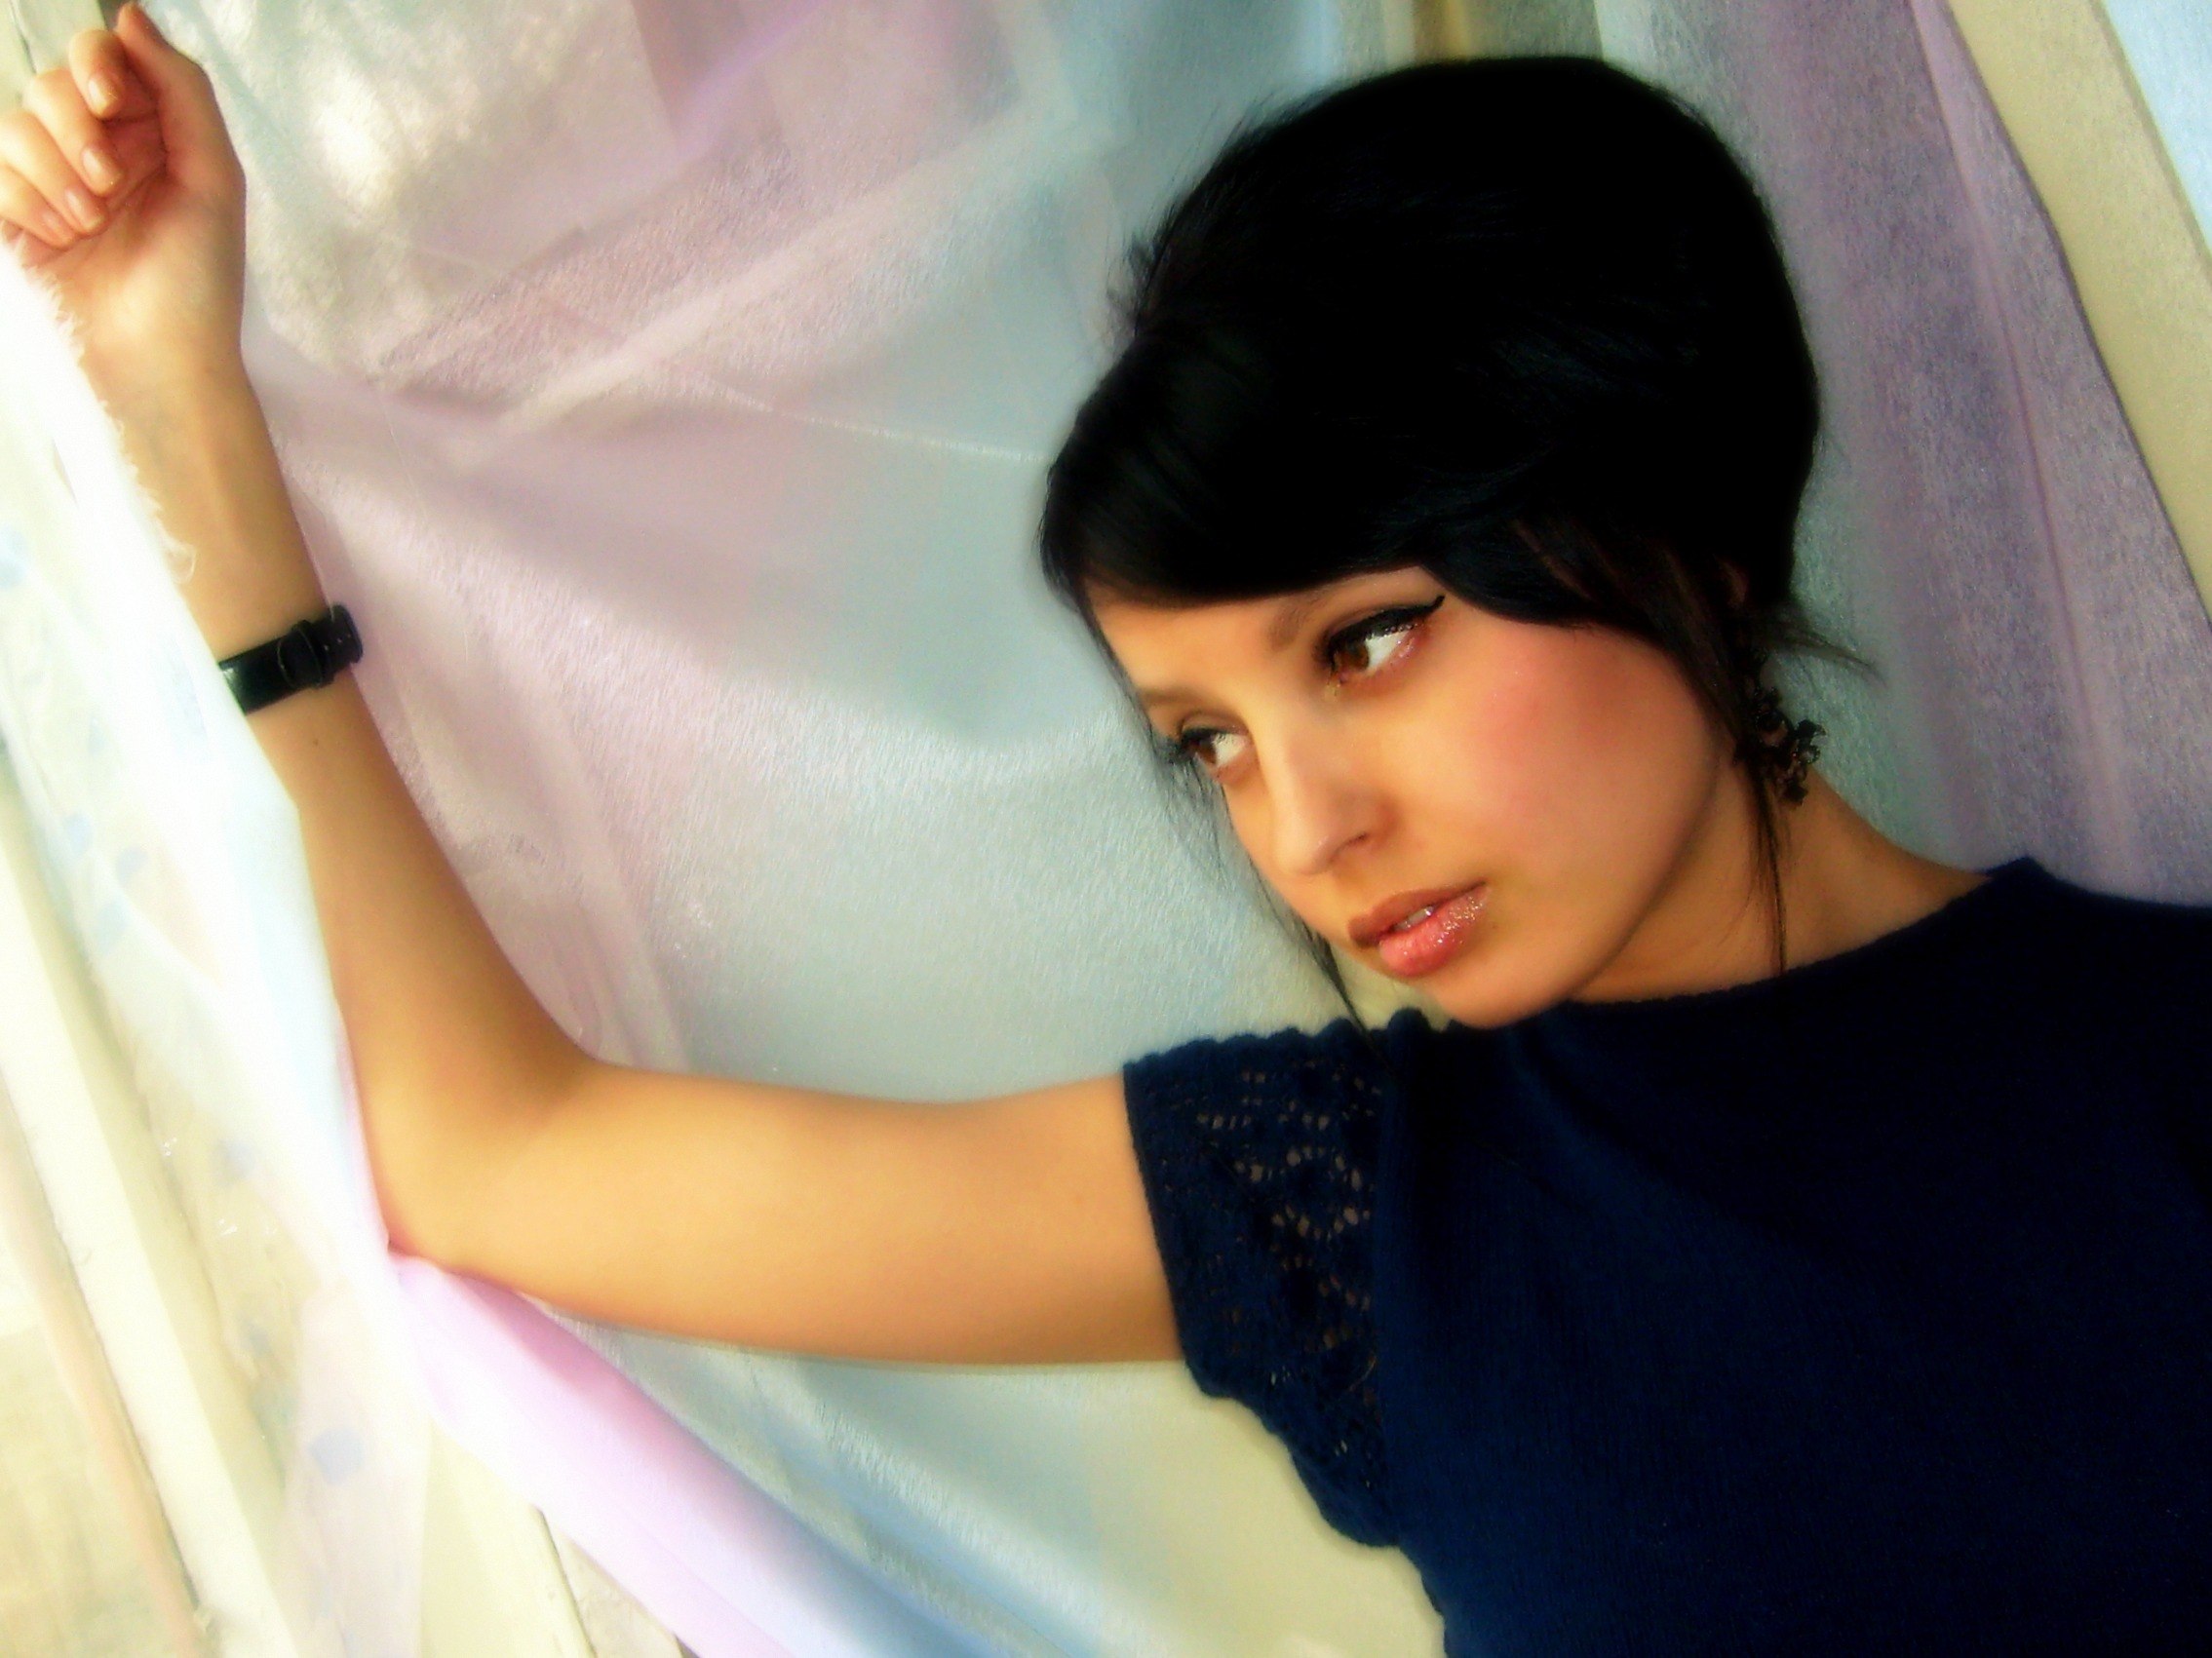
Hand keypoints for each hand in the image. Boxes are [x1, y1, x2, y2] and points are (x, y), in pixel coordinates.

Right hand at [0, 5, 247, 413]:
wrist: (155, 359)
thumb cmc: (198, 278)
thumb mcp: (212, 175)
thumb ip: (181, 89)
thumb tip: (129, 12)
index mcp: (151, 133)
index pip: (101, 56)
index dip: (94, 63)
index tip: (106, 98)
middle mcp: (99, 149)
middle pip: (50, 84)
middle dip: (75, 130)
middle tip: (109, 185)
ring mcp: (52, 182)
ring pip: (15, 125)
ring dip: (53, 173)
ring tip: (90, 224)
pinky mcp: (15, 216)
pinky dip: (25, 200)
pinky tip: (62, 238)